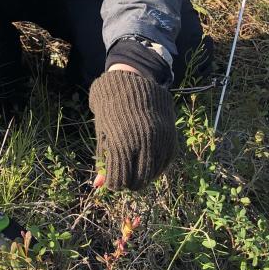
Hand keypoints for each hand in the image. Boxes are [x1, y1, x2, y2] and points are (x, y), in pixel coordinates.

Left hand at [89, 68, 175, 190]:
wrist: (132, 83)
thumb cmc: (111, 110)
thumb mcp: (102, 134)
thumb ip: (103, 160)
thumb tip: (97, 186)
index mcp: (122, 143)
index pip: (120, 178)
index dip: (114, 184)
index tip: (112, 182)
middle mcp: (143, 143)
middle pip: (138, 179)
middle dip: (129, 184)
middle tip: (124, 181)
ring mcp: (159, 141)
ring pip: (153, 173)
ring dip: (144, 178)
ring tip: (135, 174)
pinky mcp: (171, 137)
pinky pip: (166, 162)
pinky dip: (157, 169)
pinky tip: (148, 167)